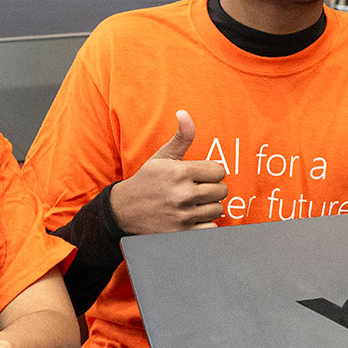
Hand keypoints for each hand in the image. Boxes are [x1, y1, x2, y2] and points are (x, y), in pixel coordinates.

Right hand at [110, 110, 227, 233]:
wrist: (125, 210)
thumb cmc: (148, 180)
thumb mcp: (162, 157)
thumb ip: (181, 137)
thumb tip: (184, 113)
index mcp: (180, 172)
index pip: (219, 171)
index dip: (211, 172)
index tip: (200, 175)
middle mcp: (183, 194)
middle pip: (221, 190)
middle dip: (212, 189)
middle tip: (197, 189)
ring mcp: (183, 215)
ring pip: (217, 209)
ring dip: (209, 206)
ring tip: (193, 203)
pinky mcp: (183, 233)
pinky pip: (211, 228)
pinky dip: (205, 224)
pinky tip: (193, 218)